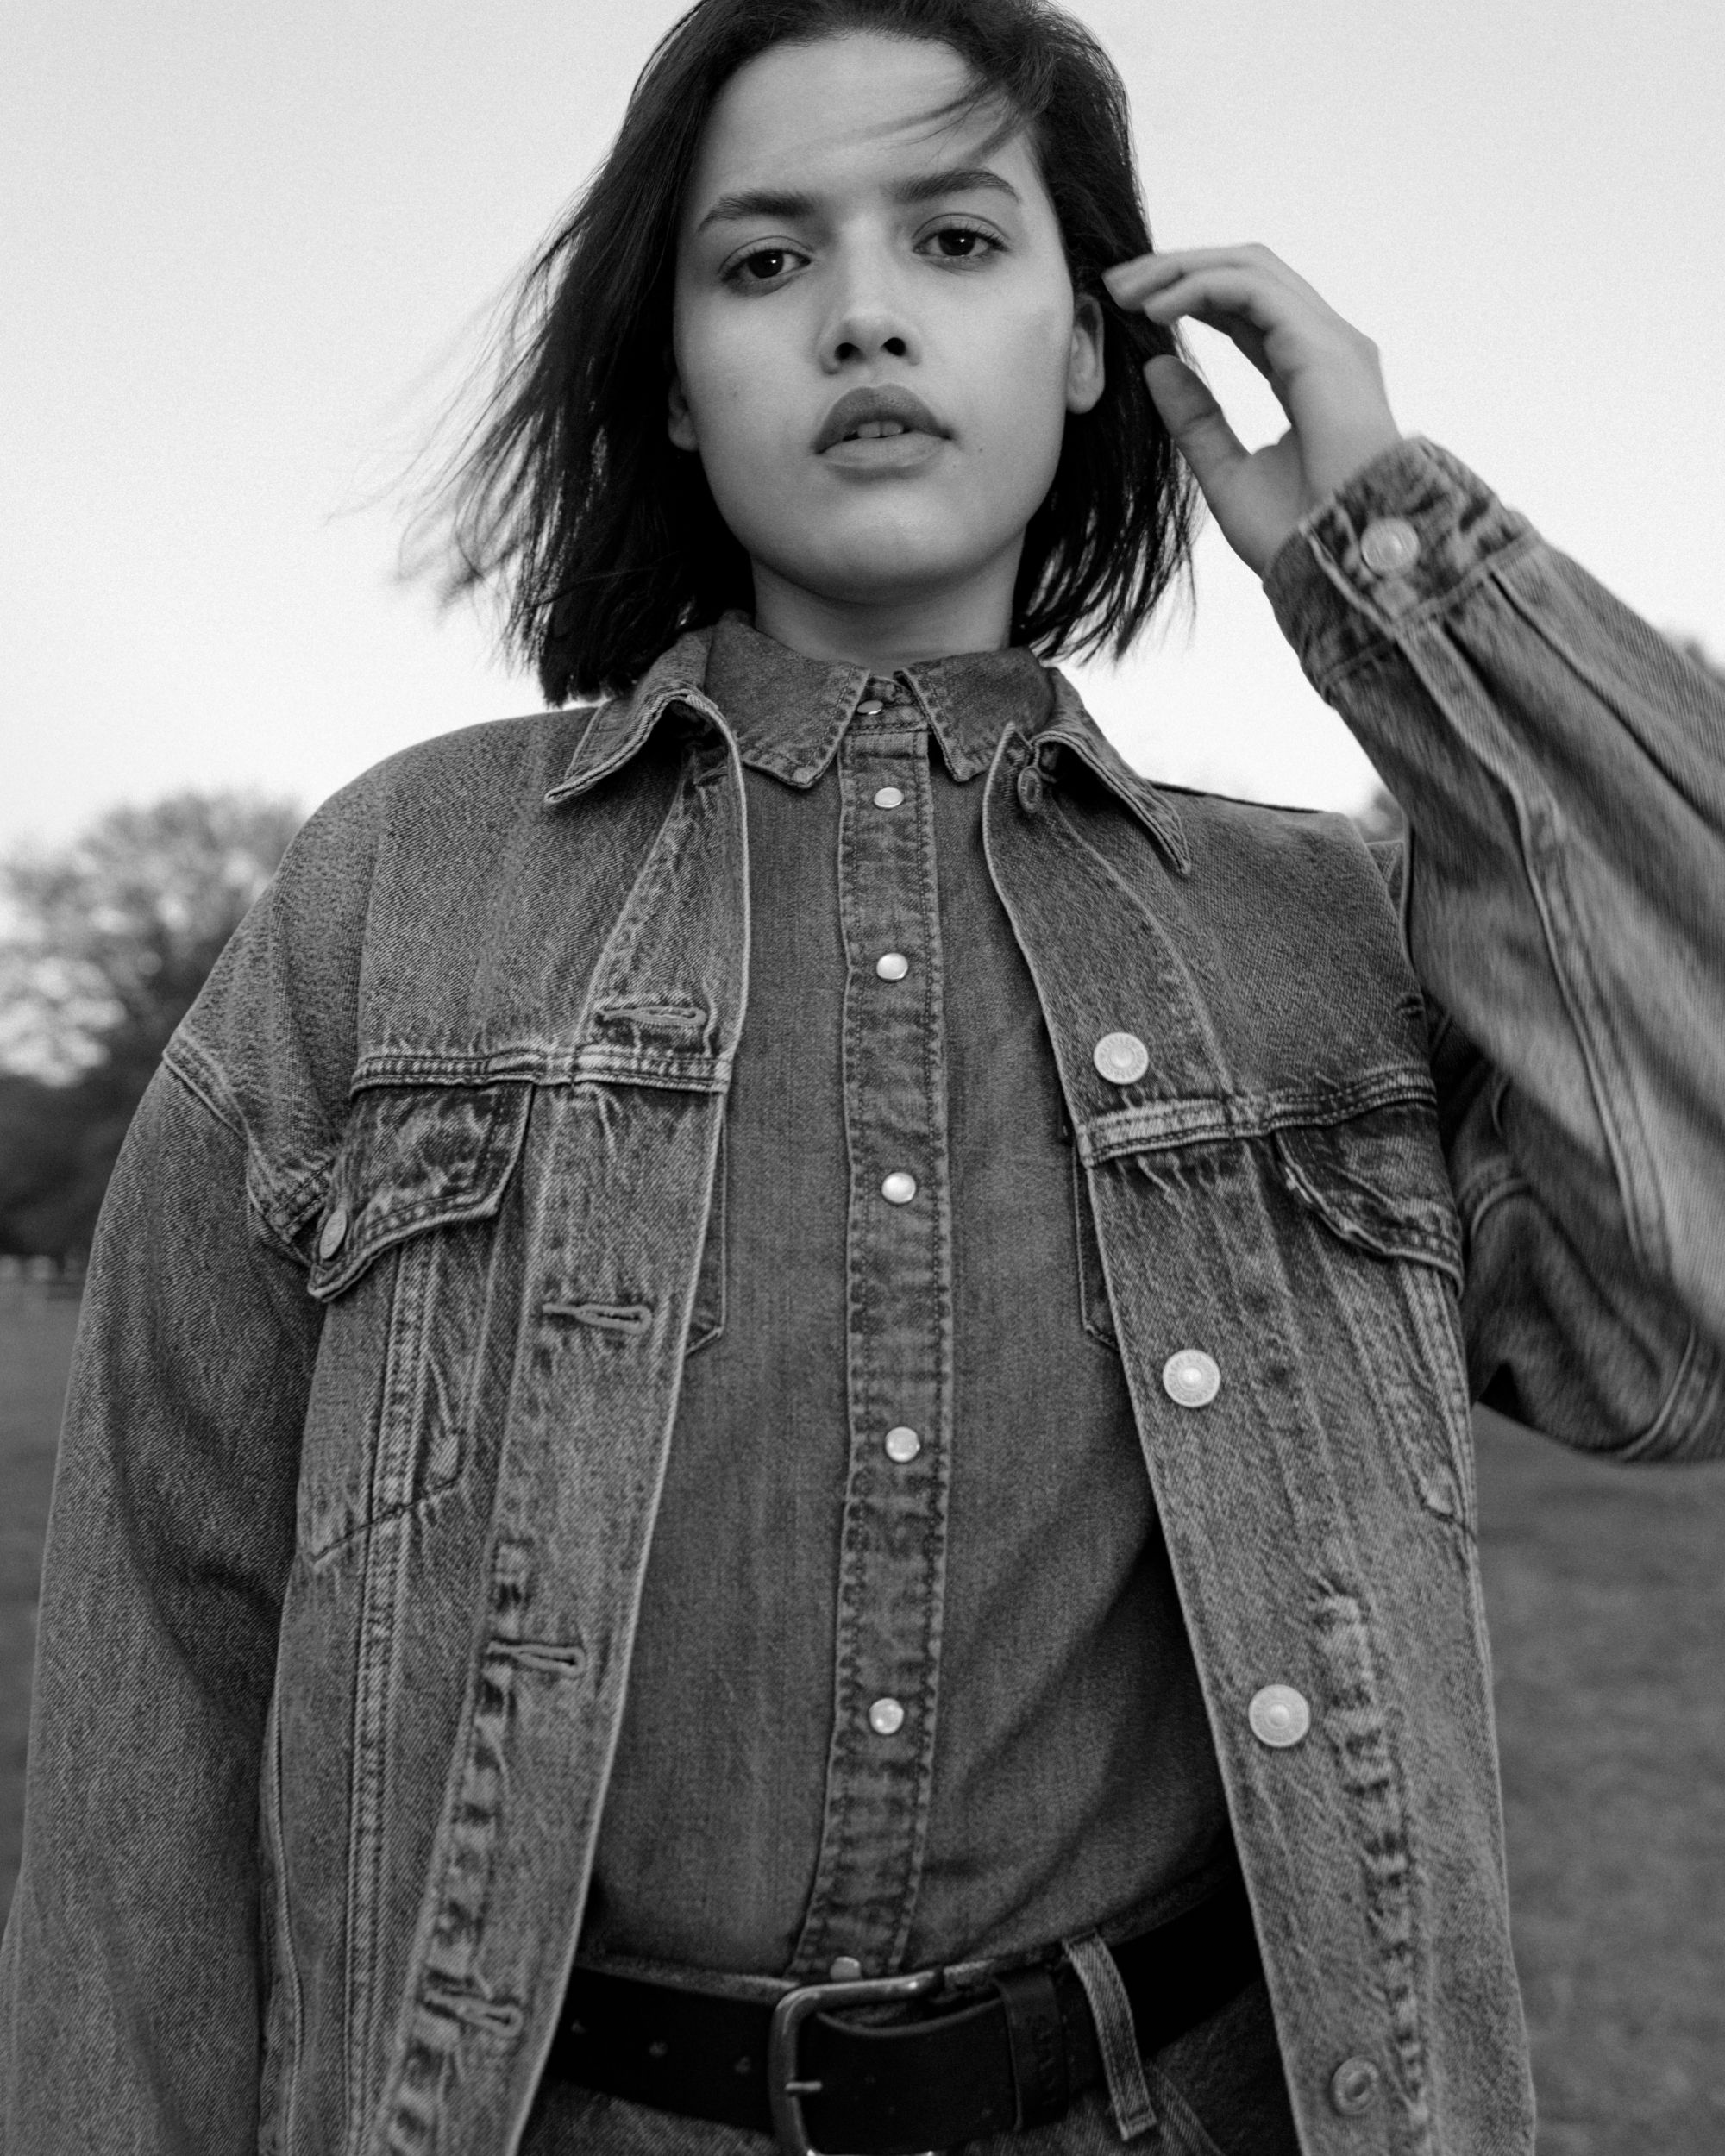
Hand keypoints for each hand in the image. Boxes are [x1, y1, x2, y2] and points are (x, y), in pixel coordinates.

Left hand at [1102, 244, 1402, 577]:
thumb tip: (1155, 368)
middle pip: (1245, 274)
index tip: (1130, 307)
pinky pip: (1250, 289)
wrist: (1339, 563)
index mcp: (1305, 370)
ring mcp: (1328, 340)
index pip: (1243, 307)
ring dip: (1181, 270)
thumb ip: (1196, 420)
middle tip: (1117, 284)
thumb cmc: (1297, 533)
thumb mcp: (1227, 473)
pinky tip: (1155, 311)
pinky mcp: (1321, 344)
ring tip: (1127, 291)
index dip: (1188, 295)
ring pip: (1249, 268)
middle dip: (1178, 269)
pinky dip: (1198, 288)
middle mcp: (1322, 344)